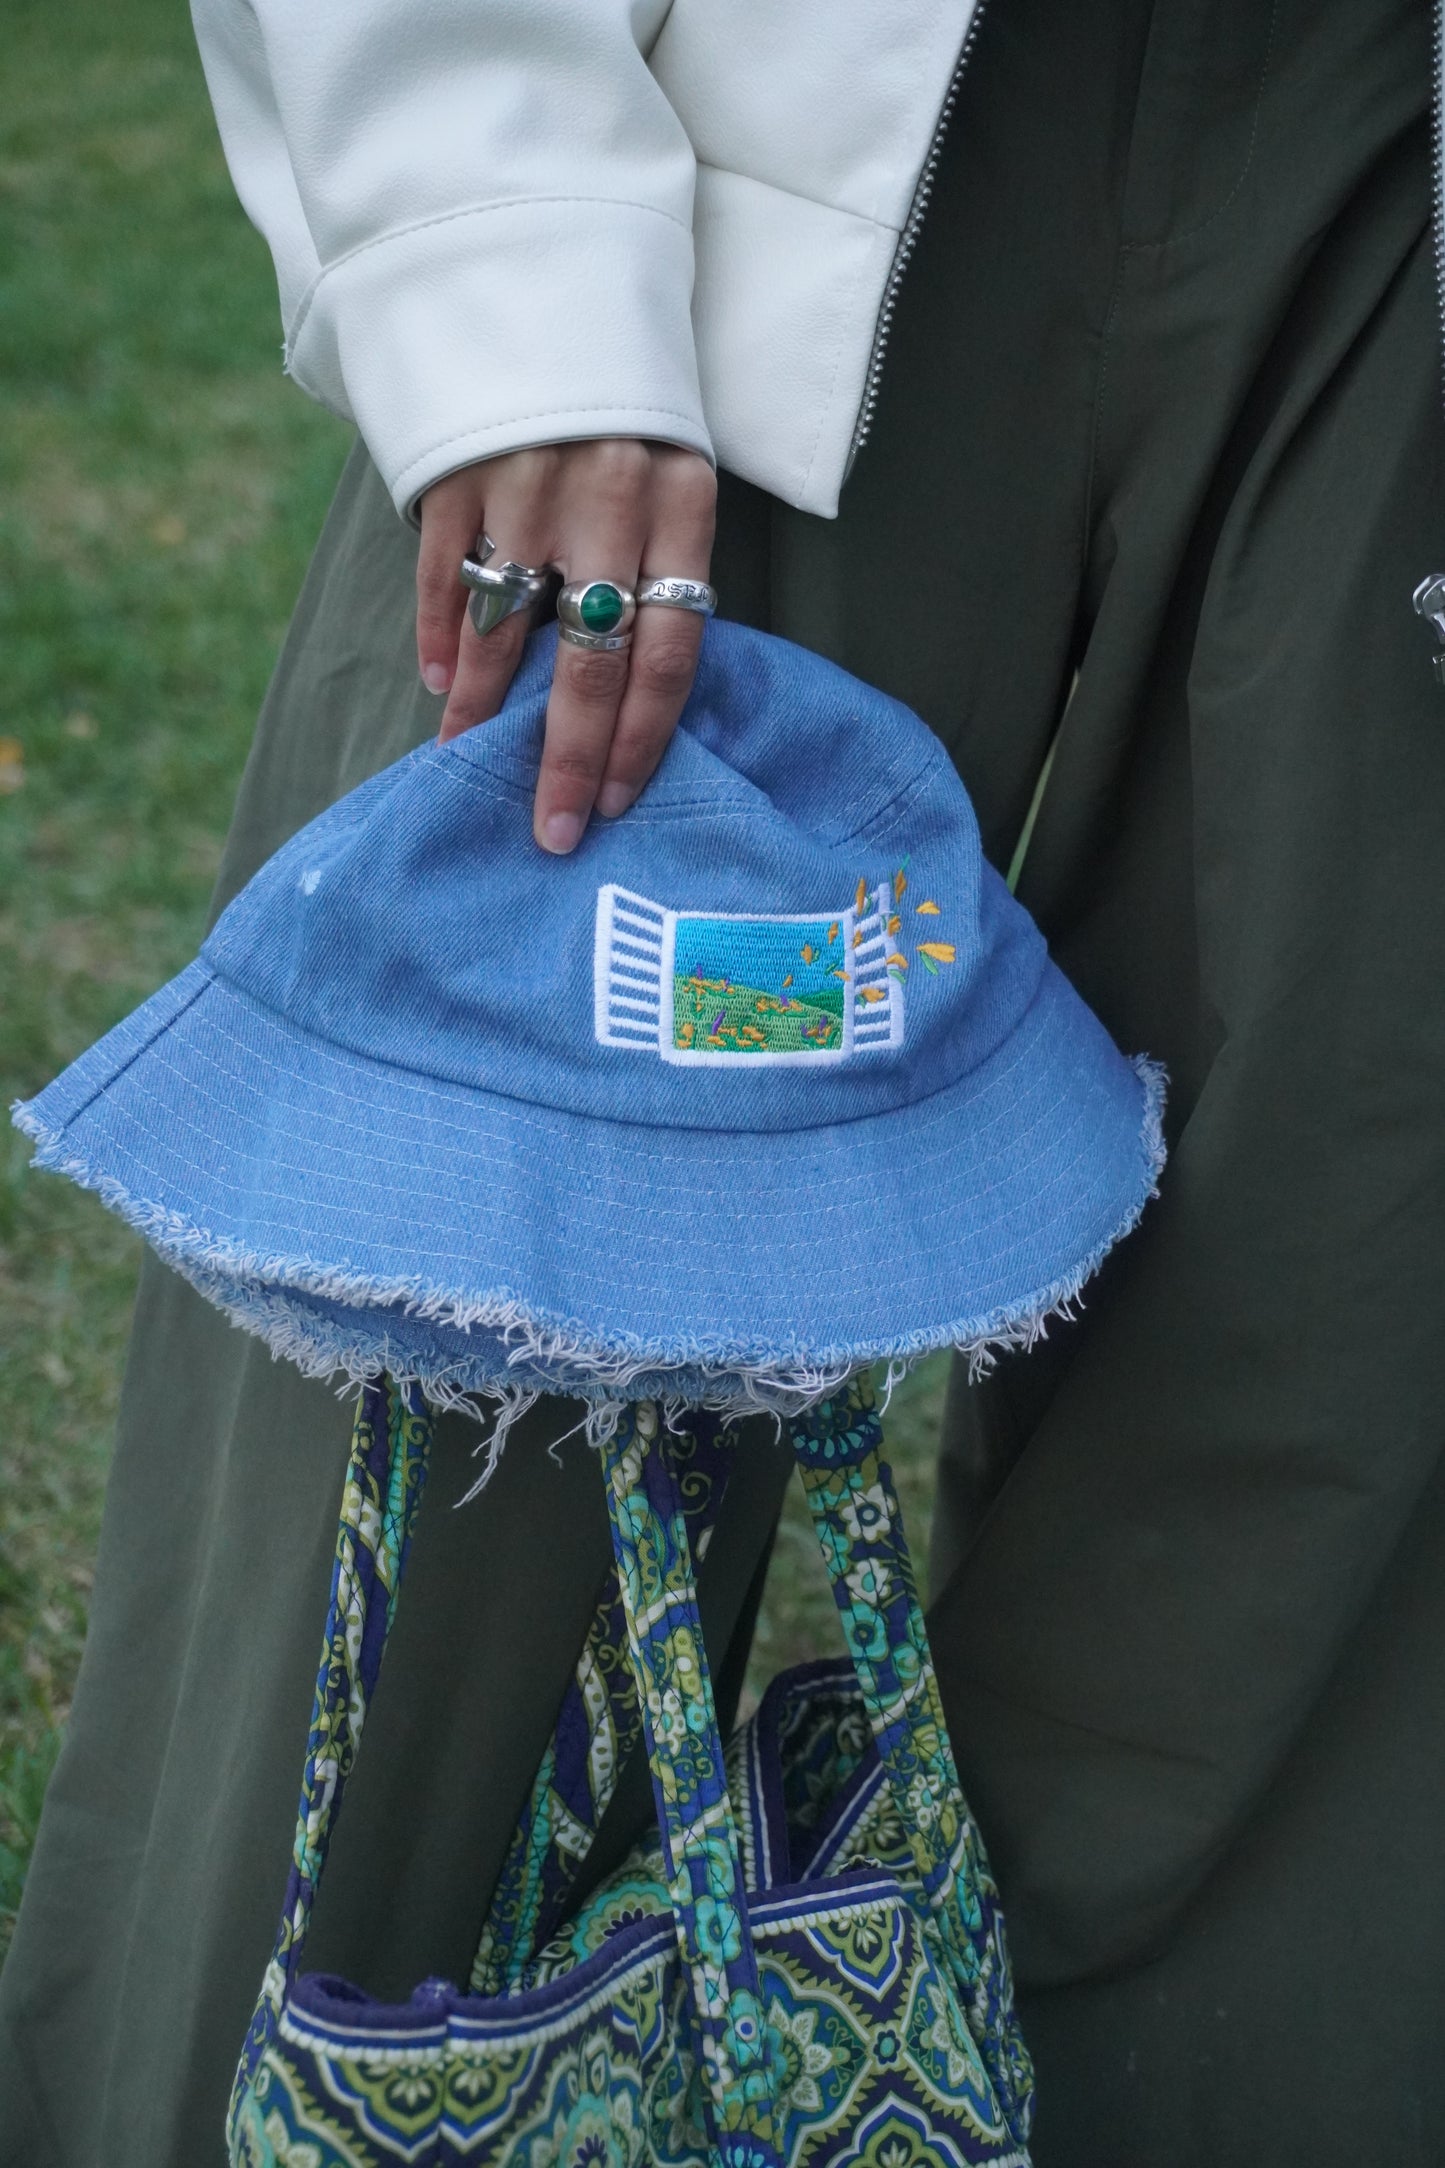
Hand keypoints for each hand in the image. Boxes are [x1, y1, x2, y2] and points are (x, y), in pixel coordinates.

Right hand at [416, 440, 715, 852]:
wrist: (546, 268)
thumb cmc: (623, 406)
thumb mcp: (669, 473)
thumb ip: (653, 568)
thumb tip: (618, 694)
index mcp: (681, 503)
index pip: (671, 653)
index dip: (641, 739)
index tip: (616, 803)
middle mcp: (609, 494)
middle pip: (593, 661)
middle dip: (568, 759)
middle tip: (552, 830)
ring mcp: (527, 478)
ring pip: (508, 627)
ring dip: (487, 709)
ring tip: (467, 763)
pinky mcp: (460, 462)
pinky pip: (448, 573)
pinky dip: (444, 636)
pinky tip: (444, 684)